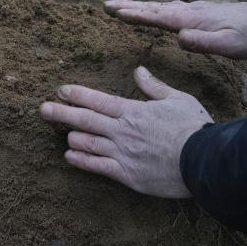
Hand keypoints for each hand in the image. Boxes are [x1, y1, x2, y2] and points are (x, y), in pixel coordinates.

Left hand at [40, 67, 211, 197]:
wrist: (204, 161)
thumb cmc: (193, 128)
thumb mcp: (177, 99)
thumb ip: (154, 86)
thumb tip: (139, 70)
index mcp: (133, 111)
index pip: (98, 99)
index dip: (77, 94)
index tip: (61, 90)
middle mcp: (122, 131)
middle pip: (85, 120)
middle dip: (61, 113)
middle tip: (43, 109)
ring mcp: (122, 153)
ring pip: (86, 143)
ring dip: (71, 138)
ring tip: (62, 134)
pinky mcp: (126, 174)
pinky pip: (97, 167)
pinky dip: (81, 161)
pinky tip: (69, 157)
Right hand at [104, 0, 246, 59]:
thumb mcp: (229, 46)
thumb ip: (204, 43)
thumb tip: (179, 38)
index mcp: (190, 20)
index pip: (157, 17)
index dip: (136, 15)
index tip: (115, 11)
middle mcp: (187, 12)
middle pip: (152, 8)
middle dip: (128, 6)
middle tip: (105, 4)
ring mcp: (190, 10)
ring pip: (158, 7)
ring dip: (137, 6)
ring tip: (118, 6)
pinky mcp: (195, 13)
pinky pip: (166, 9)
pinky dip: (151, 8)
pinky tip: (150, 10)